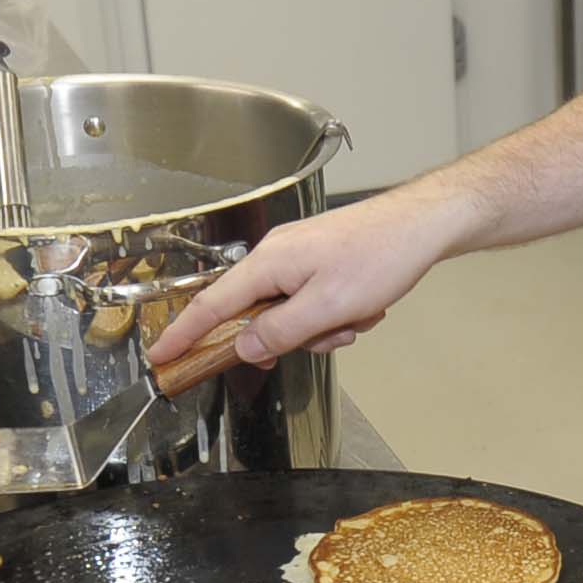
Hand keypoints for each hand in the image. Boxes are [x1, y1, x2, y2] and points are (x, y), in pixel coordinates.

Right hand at [146, 186, 477, 369]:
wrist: (422, 225)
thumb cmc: (379, 257)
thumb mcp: (326, 307)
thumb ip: (279, 332)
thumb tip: (244, 348)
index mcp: (268, 263)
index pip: (211, 305)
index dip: (184, 334)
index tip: (160, 356)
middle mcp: (277, 257)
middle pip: (259, 317)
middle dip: (295, 337)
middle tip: (330, 335)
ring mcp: (300, 259)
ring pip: (293, 316)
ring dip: (325, 328)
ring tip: (358, 316)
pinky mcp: (321, 263)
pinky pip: (315, 304)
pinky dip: (338, 315)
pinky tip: (367, 307)